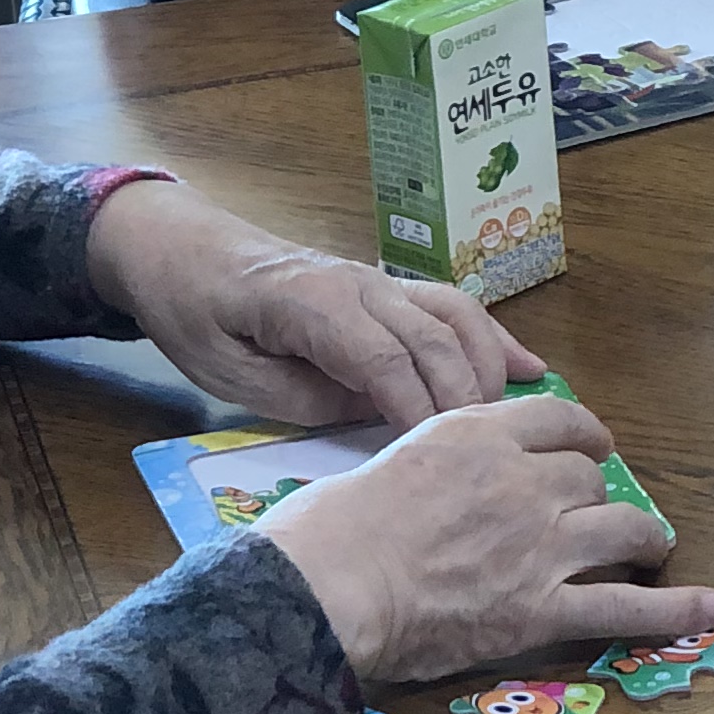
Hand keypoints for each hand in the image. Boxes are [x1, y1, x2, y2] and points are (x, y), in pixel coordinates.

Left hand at [86, 177, 538, 429]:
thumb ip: (302, 394)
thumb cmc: (197, 314)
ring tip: (512, 425)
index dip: (417, 410)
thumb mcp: (229, 372)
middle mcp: (362, 285)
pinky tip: (530, 370)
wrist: (184, 251)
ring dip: (490, 369)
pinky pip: (454, 307)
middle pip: (436, 340)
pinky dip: (495, 339)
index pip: (384, 360)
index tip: (439, 462)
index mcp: (314, 305)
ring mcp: (382, 282)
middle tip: (486, 463)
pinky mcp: (390, 289)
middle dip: (465, 401)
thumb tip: (373, 416)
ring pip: (458, 318)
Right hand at [259, 391, 713, 682]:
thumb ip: (434, 463)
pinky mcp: (540, 609)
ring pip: (620, 529)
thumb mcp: (386, 461)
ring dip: (641, 539)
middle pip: (589, 480)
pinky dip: (675, 611)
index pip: (560, 421)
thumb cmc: (329, 528)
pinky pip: (624, 608)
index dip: (583, 437)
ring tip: (651, 547)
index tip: (590, 448)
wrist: (326, 585)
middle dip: (594, 497)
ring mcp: (539, 546)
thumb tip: (437, 481)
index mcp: (480, 436)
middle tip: (591, 515)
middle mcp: (523, 483)